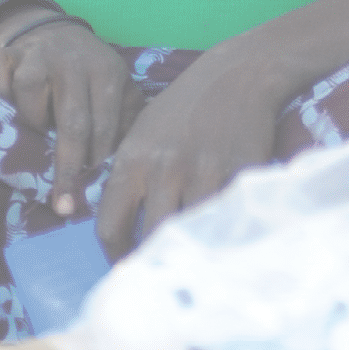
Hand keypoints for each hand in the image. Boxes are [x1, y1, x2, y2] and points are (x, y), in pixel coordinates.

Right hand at [0, 17, 142, 217]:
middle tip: (63, 205)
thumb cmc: (89, 75)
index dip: (97, 160)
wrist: (55, 33)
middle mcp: (74, 60)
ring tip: (39, 124)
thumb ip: (126, 121)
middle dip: (68, 167)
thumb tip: (125, 167)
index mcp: (108, 71)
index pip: (104, 125)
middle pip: (71, 121)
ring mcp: (37, 52)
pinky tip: (4, 97)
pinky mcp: (4, 51)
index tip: (91, 191)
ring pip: (29, 97)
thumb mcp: (117, 89)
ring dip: (32, 120)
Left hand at [93, 51, 278, 260]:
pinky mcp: (238, 175)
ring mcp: (203, 173)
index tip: (123, 267)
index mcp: (133, 160)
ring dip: (186, 251)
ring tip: (186, 260)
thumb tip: (116, 229)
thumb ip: (128, 177)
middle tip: (156, 272)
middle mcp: (164, 169)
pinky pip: (223, 220)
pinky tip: (218, 240)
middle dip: (150, 261)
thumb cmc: (184, 108)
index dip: (113, 256)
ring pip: (187, 235)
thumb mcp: (143, 133)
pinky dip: (219, 235)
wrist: (237, 76)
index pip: (110, 226)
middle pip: (148, 238)